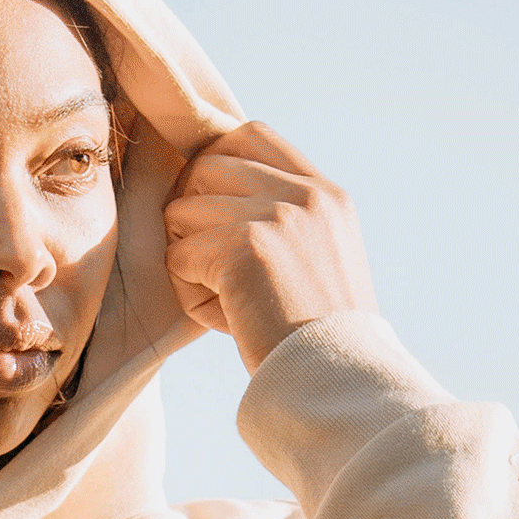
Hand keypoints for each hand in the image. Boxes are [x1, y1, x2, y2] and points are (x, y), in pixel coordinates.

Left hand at [163, 122, 377, 368]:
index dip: (212, 168)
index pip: (249, 135)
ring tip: (223, 298)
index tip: (212, 219)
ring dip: (186, 258)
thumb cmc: (318, 339)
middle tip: (210, 267)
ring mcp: (279, 216)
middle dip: (190, 216)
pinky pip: (178, 255)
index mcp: (325, 193)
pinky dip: (189, 293)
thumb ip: (279, 220)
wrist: (340, 383)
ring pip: (182, 209)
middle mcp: (306, 195)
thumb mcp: (317, 261)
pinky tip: (225, 317)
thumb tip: (204, 192)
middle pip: (204, 166)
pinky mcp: (247, 247)